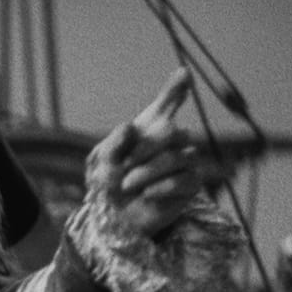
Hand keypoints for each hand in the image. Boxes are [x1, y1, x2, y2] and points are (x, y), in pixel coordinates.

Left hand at [87, 68, 202, 238]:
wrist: (110, 217)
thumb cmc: (106, 185)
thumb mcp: (101, 161)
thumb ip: (113, 143)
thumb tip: (130, 127)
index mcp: (149, 129)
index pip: (167, 103)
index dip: (176, 88)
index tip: (183, 74)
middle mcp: (171, 142)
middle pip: (173, 132)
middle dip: (147, 148)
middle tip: (124, 167)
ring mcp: (184, 162)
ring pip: (180, 157)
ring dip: (148, 172)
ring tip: (126, 185)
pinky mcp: (190, 186)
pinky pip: (188, 179)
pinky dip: (164, 186)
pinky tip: (146, 194)